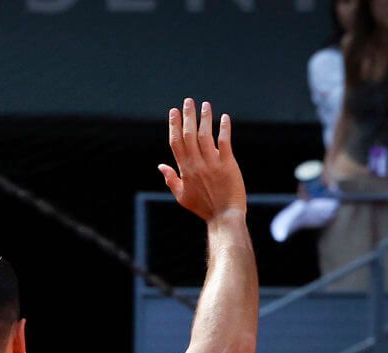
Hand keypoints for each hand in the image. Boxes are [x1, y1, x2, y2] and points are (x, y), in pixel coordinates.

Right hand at [157, 99, 246, 222]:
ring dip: (204, 118)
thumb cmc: (202, 207)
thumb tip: (160, 166)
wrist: (224, 216)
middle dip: (187, 116)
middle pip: (189, 135)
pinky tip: (224, 117)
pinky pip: (224, 142)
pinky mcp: (227, 164)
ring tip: (205, 105)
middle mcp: (197, 164)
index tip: (173, 112)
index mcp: (184, 170)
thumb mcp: (181, 196)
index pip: (176, 142)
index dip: (174, 125)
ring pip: (205, 135)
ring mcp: (212, 163)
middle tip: (188, 101)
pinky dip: (224, 129)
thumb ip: (170, 179)